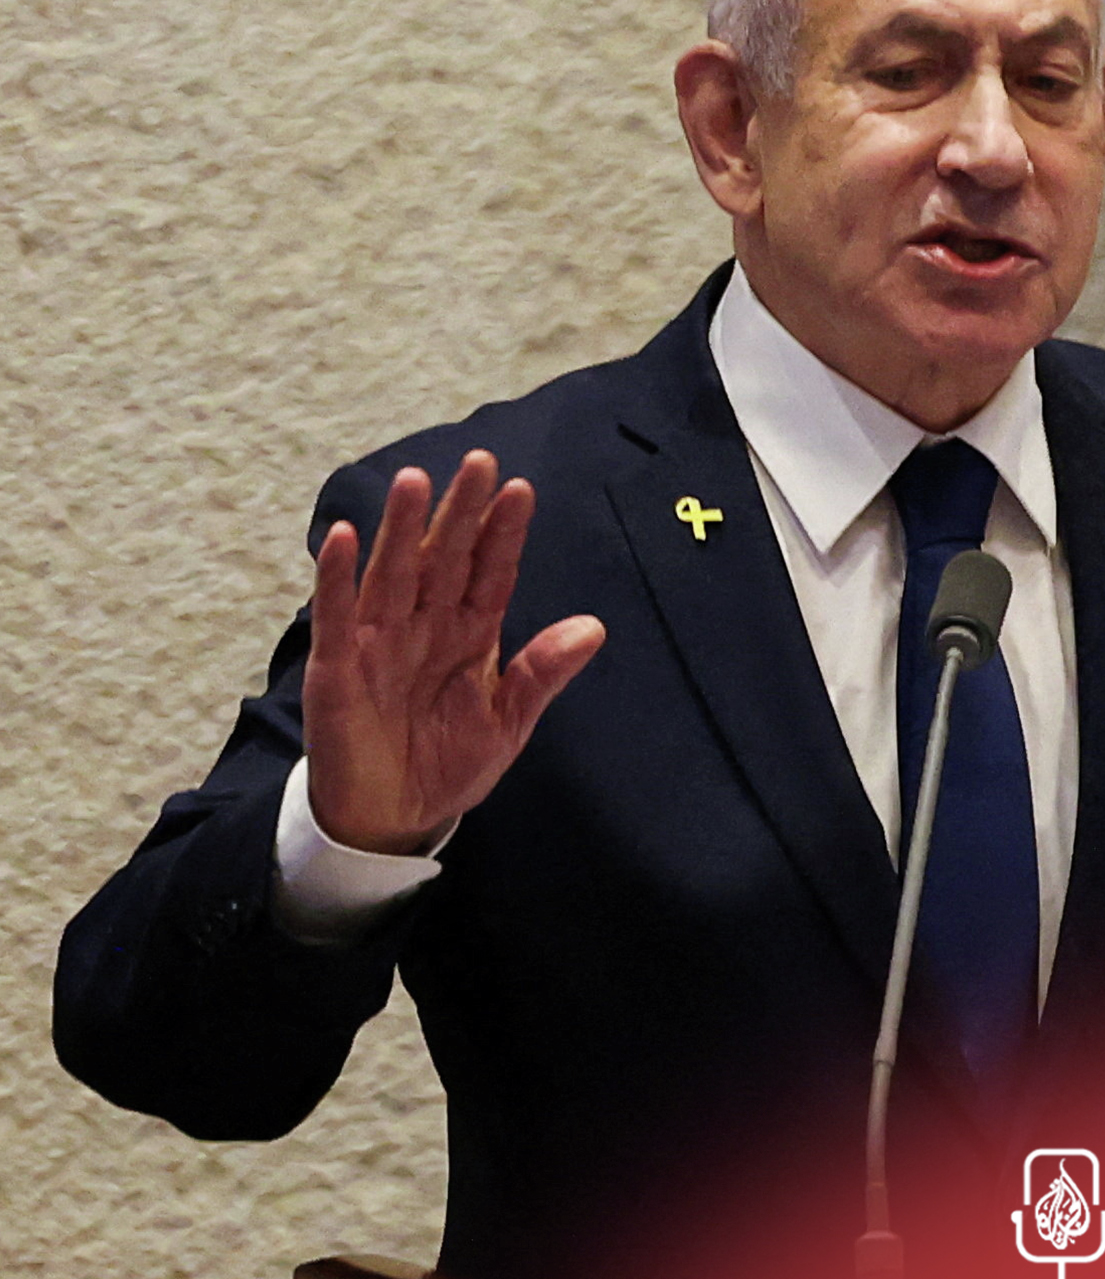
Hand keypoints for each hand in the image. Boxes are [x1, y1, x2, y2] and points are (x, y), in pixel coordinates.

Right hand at [303, 450, 605, 854]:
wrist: (395, 817)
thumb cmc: (448, 762)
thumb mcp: (507, 722)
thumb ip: (542, 673)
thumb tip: (594, 628)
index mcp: (470, 633)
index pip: (489, 572)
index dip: (503, 533)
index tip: (520, 490)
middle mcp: (425, 625)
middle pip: (443, 558)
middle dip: (460, 511)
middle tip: (479, 461)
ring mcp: (378, 641)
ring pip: (392, 573)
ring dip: (402, 529)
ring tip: (415, 481)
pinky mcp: (336, 668)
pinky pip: (336, 615)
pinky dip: (336, 577)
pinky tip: (343, 537)